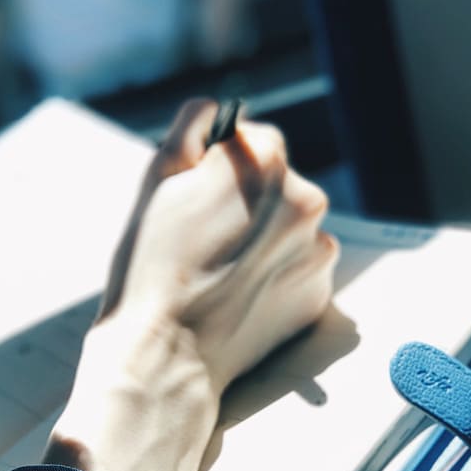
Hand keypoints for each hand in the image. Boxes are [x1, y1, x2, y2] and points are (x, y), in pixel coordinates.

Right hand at [45, 100, 337, 470]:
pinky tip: (238, 295)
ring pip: (287, 227)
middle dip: (244, 202)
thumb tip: (218, 113)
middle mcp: (306, 199)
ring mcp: (318, 250)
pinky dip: (274, 276)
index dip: (215, 166)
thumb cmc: (151, 265)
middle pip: (275, 184)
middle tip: (202, 240)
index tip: (194, 199)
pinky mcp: (320, 293)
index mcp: (266, 160)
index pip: (250, 139)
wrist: (164, 358)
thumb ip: (192, 124)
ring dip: (261, 239)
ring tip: (218, 272)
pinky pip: (298, 269)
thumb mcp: (155, 177)